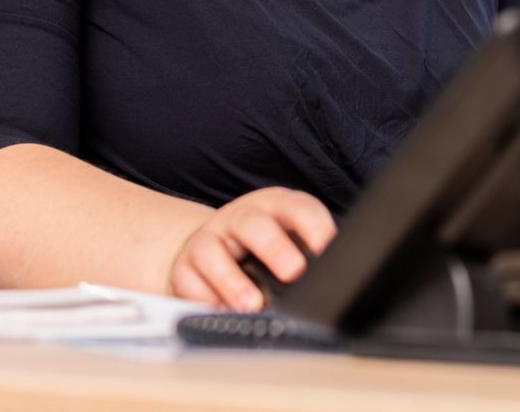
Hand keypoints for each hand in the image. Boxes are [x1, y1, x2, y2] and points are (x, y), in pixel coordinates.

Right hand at [167, 187, 336, 311]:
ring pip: (212, 250)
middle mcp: (239, 218)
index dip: (313, 225)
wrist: (213, 246)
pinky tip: (221, 313)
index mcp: (274, 207)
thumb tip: (335, 281)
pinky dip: (205, 300)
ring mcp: (209, 239)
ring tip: (252, 304)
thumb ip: (310, 254)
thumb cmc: (262, 245)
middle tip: (293, 271)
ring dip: (232, 280)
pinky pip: (190, 283)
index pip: (296, 207)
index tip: (326, 248)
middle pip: (252, 223)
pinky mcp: (185, 267)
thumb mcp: (290, 238)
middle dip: (273, 246)